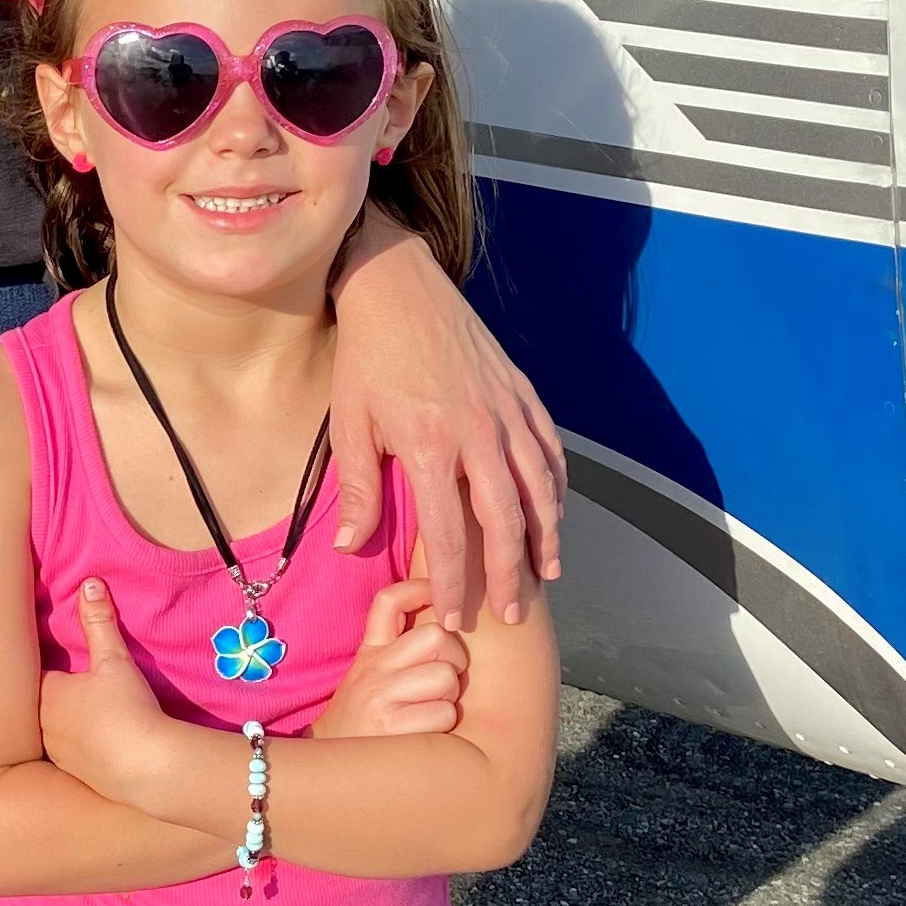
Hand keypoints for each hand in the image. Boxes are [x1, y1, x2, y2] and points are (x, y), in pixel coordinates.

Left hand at [39, 579, 190, 812]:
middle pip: (40, 704)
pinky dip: (79, 749)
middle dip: (54, 697)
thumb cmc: (127, 709)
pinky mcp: (73, 776)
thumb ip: (99, 622)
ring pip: (52, 732)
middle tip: (74, 689)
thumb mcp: (114, 659)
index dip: (48, 667)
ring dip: (64, 725)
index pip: (36, 674)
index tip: (59, 662)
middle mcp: (42, 726)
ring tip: (87, 718)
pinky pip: (69, 756)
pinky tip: (97, 745)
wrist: (146, 767)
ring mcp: (56, 754)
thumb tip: (90, 582)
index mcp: (47, 695)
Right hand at [312, 577, 469, 739]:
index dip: (419, 590)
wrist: (335, 770)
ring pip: (447, 676)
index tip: (437, 597)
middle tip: (446, 679)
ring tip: (432, 710)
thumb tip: (446, 626)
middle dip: (454, 658)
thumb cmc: (364, 722)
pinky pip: (445, 713)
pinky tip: (427, 733)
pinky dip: (445, 725)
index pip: (389, 602)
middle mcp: (374, 668)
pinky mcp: (392, 726)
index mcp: (371, 652)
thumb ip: (398, 652)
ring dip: (450, 697)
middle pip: (437, 636)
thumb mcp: (368, 678)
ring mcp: (381, 696)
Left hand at [329, 219, 565, 622]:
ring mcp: (506, 412)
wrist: (398, 288)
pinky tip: (554, 512)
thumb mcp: (350, 425)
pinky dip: (556, 486)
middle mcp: (479, 433)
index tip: (456, 617)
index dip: (456, 583)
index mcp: (431, 447)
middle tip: (509, 612)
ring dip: (546, 537)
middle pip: (507, 521)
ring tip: (546, 574)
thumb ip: (358, 491)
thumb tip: (349, 548)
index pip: (449, 535)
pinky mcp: (521, 392)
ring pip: (541, 488)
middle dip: (510, 574)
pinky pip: (549, 449)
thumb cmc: (367, 358)